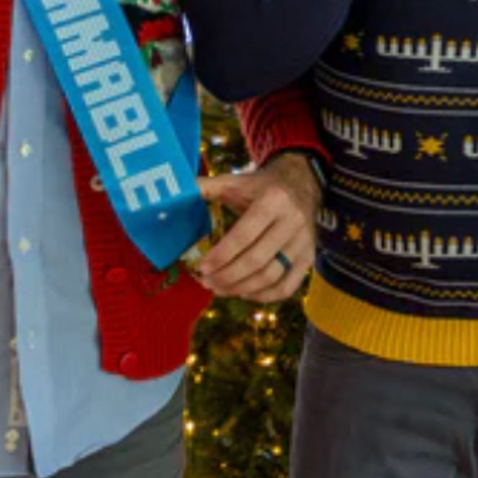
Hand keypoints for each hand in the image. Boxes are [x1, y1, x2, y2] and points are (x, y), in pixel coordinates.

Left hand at [194, 153, 322, 303]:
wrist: (301, 184)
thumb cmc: (260, 186)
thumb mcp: (236, 182)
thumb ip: (204, 188)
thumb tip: (169, 195)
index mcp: (273, 201)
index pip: (245, 235)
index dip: (221, 256)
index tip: (201, 268)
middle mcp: (293, 222)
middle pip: (257, 260)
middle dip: (227, 276)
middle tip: (206, 282)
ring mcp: (303, 242)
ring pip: (272, 276)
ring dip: (241, 288)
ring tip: (219, 288)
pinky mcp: (309, 257)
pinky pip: (288, 286)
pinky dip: (265, 296)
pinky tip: (244, 293)